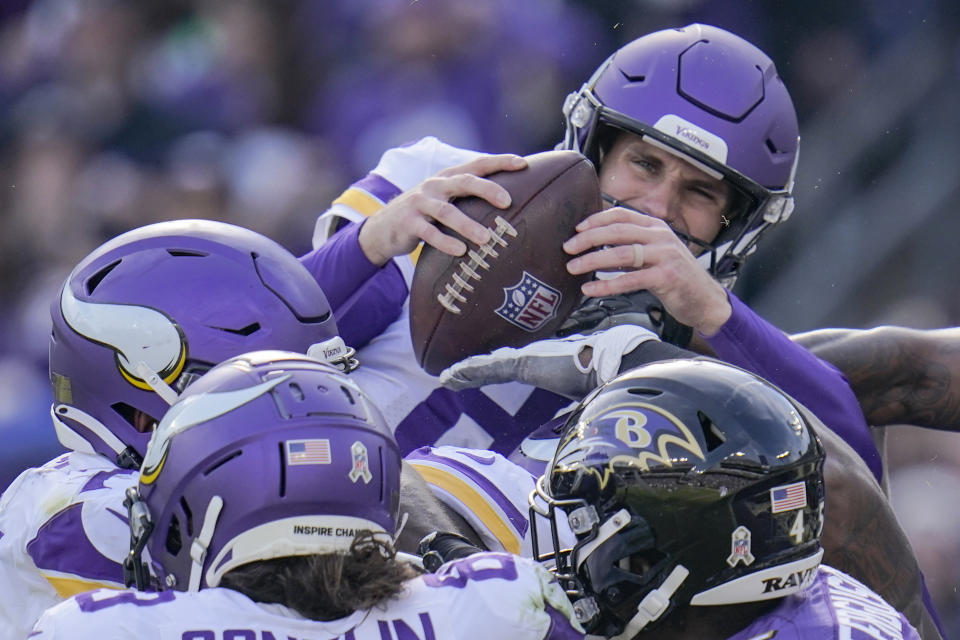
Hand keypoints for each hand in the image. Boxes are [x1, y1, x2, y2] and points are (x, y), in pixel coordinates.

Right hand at [358, 154, 527, 265]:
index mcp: (448, 178)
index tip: (523, 163)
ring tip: (486, 239)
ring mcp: (420, 204)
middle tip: (508, 202)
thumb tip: (511, 202)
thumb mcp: (445, 200)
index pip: (477, 165)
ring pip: (447, 212)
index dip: (500, 162)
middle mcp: (435, 186)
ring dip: (467, 225)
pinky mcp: (409, 223)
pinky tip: (460, 252)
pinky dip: (445, 242)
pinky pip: (429, 233)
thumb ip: (468, 197)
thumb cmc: (425, 214)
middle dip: (487, 190)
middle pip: (464, 182)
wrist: (383, 228)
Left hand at [439, 325, 658, 398]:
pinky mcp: (523, 362)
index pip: (514, 369)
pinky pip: (489, 368)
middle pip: (497, 365)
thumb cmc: (610, 383)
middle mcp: (536, 357)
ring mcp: (528, 358)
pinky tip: (451, 377)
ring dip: (466, 373)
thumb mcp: (589, 404)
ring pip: (489, 366)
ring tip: (447, 378)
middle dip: (475, 371)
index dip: (495, 372)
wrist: (617, 365)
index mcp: (549, 365)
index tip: (479, 377)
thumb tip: (581, 445)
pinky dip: (469, 372)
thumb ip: (580, 417)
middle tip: (455, 377)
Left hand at [563, 207, 731, 335]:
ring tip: (573, 268)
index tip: (577, 228)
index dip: (596, 219)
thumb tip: (596, 248)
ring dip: (592, 260)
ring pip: (621, 253)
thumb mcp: (655, 255)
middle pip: (617, 231)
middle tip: (567, 247)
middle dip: (588, 238)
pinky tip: (590, 289)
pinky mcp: (666, 277)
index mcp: (656, 227)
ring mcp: (665, 256)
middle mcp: (660, 237)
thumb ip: (631, 248)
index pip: (621, 214)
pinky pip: (630, 280)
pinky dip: (607, 285)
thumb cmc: (677, 278)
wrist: (706, 300)